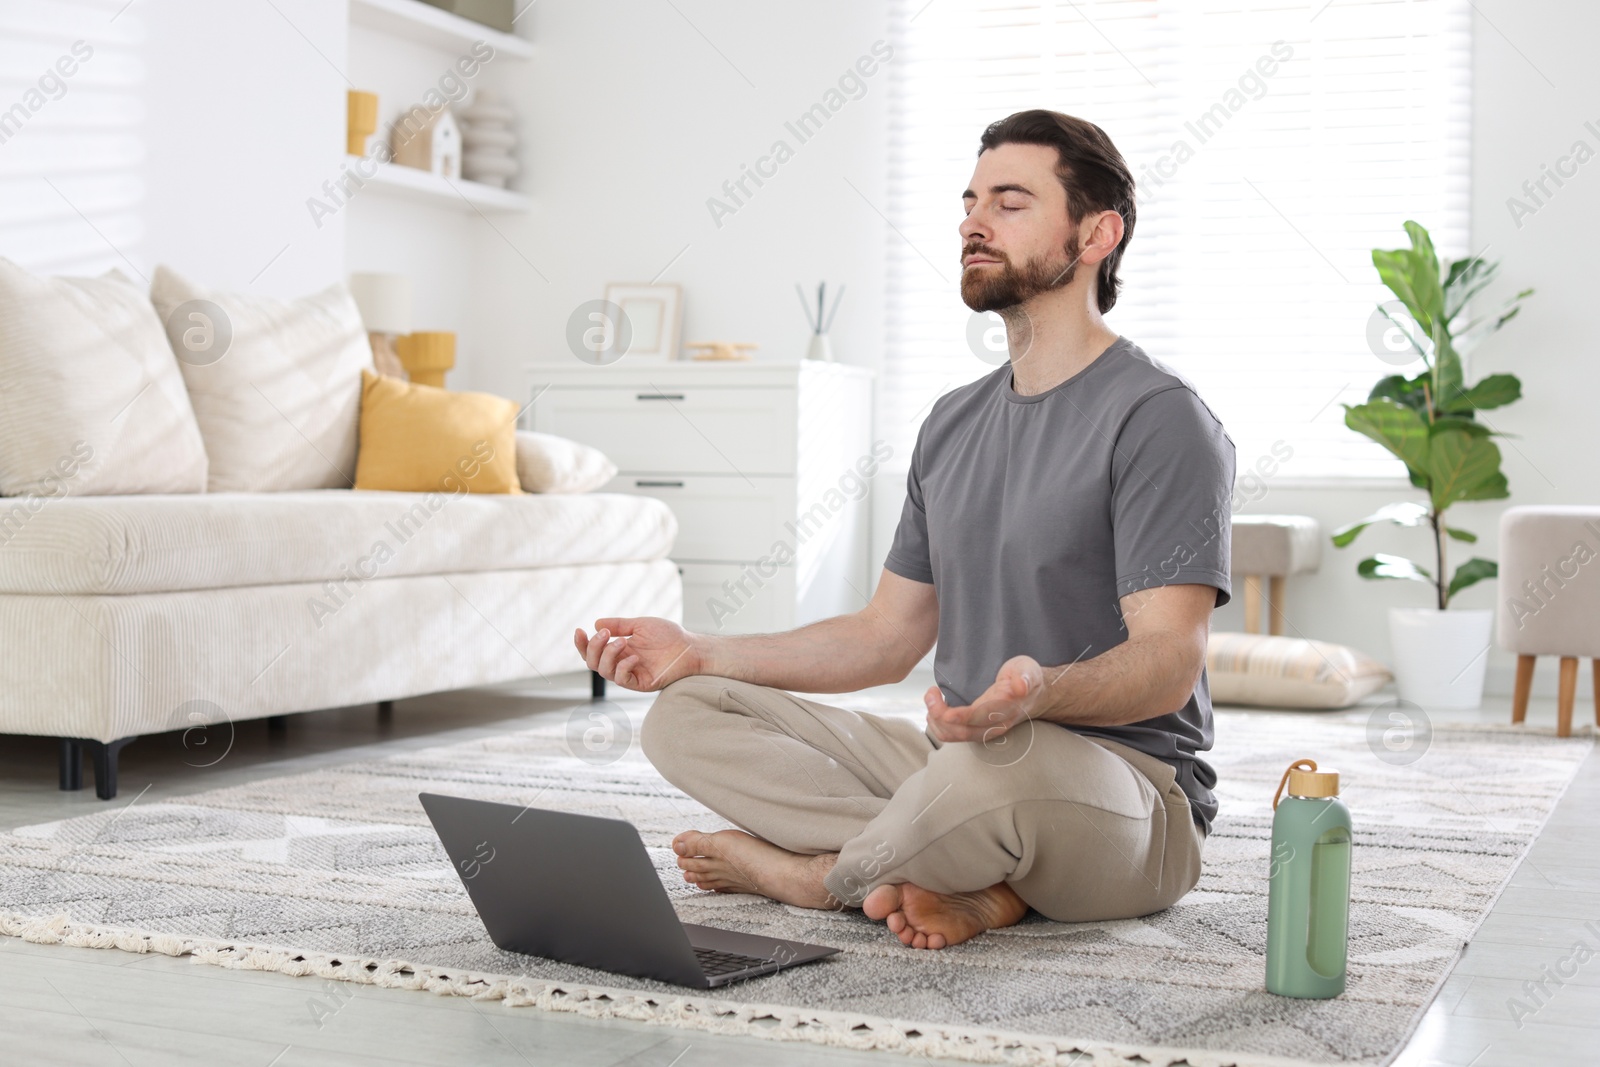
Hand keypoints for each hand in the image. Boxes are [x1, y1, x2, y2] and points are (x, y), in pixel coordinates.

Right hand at [574, 617, 702, 692]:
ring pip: (604, 671)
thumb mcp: (640, 625)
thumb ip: (619, 625)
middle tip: (605, 634)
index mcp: (619, 650)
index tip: (579, 630)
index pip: (593, 651)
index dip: (582, 643)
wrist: (690, 646)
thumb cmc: (668, 635)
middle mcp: (621, 663)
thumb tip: (596, 624)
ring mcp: (631, 674)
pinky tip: (633, 656)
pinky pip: (622, 680)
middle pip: (593, 662)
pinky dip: (623, 667)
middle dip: (593, 647)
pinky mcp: (641, 683)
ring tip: (621, 641)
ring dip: (608, 655)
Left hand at [924, 655, 1046, 743]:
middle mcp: (995, 724)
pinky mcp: (978, 732)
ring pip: (956, 736)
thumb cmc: (1026, 678)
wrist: (1033, 695)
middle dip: (940, 716)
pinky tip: (935, 708)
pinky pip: (954, 735)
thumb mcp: (1028, 670)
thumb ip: (1025, 677)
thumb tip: (1021, 686)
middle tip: (930, 693)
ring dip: (937, 722)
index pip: (980, 717)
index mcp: (1005, 708)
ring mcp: (986, 731)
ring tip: (931, 698)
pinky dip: (939, 725)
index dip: (960, 717)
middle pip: (964, 731)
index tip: (942, 708)